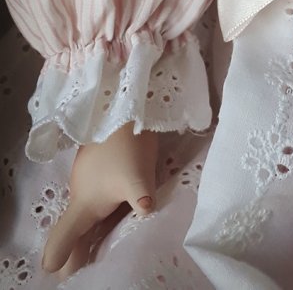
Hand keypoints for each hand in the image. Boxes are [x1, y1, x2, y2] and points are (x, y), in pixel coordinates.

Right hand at [42, 123, 157, 277]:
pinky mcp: (96, 168)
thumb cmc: (127, 147)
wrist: (123, 107)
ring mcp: (86, 179)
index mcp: (84, 204)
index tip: (57, 273)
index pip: (63, 238)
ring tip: (96, 251)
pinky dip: (97, 213)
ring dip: (87, 234)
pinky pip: (93, 198)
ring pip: (84, 214)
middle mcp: (80, 195)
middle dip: (75, 252)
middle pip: (73, 231)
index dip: (59, 257)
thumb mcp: (138, 178)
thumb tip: (147, 214)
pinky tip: (112, 216)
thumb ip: (141, 200)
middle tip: (79, 272)